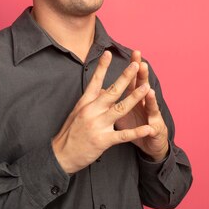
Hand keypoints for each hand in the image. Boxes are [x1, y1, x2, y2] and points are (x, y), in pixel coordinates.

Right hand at [52, 51, 153, 173]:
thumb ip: (89, 101)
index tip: (108, 53)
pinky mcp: (102, 140)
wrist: (60, 155)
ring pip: (119, 108)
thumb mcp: (76, 113)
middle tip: (136, 65)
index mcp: (85, 103)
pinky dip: (137, 132)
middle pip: (111, 91)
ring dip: (134, 97)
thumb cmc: (69, 134)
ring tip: (146, 88)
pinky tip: (148, 128)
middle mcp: (91, 111)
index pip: (95, 81)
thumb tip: (99, 89)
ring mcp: (97, 125)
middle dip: (125, 77)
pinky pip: (123, 135)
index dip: (102, 67)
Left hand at [115, 50, 168, 161]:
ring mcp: (152, 116)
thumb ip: (114, 100)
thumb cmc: (136, 124)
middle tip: (141, 63)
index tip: (132, 53)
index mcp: (136, 97)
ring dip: (149, 98)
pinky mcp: (155, 131)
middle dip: (142, 76)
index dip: (132, 67)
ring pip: (151, 106)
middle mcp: (146, 104)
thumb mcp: (123, 111)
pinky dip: (150, 128)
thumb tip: (100, 89)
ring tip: (148, 89)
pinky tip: (151, 126)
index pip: (134, 79)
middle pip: (144, 87)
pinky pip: (152, 130)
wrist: (151, 143)